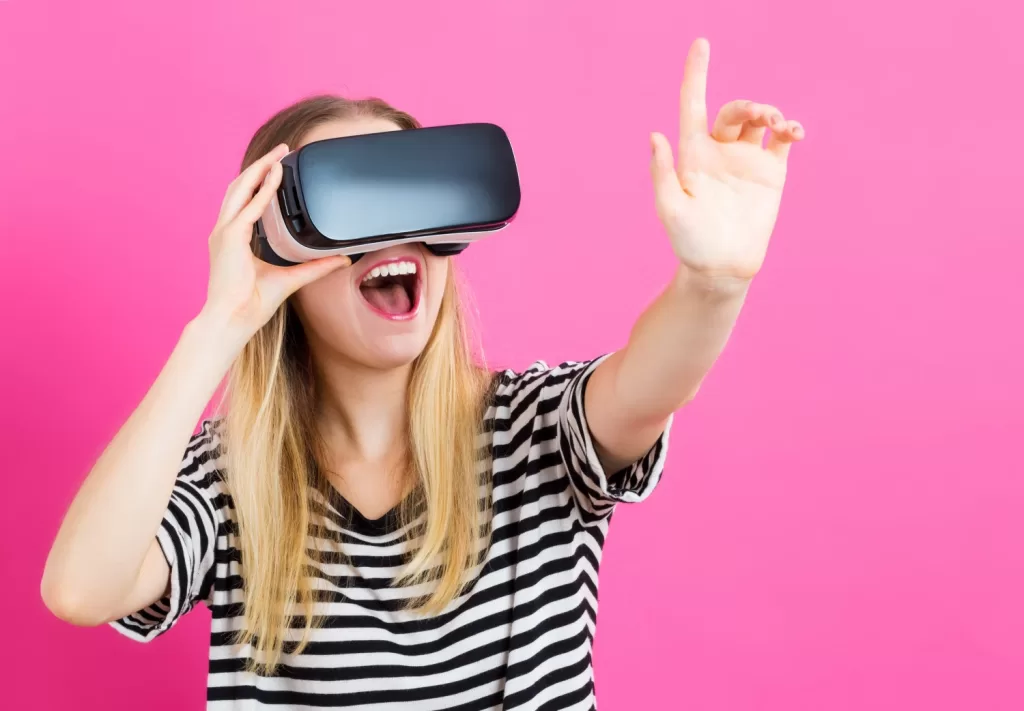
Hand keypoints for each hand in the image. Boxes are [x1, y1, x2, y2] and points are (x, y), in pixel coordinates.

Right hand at [199, 143, 349, 345]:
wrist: (232, 320)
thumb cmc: (251, 304)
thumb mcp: (291, 279)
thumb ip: (316, 267)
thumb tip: (342, 260)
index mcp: (233, 237)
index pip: (245, 199)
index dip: (259, 179)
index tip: (277, 166)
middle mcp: (225, 230)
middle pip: (240, 187)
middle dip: (260, 165)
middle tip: (282, 150)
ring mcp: (224, 233)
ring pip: (241, 189)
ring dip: (260, 169)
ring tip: (279, 155)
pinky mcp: (230, 239)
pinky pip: (250, 208)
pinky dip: (263, 190)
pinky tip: (276, 176)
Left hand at [650, 38, 804, 281]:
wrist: (723, 267)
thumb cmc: (690, 242)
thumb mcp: (670, 210)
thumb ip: (663, 174)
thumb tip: (655, 135)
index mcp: (692, 154)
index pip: (692, 105)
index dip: (695, 74)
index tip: (700, 43)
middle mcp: (720, 151)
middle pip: (733, 111)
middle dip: (747, 105)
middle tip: (761, 116)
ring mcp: (746, 161)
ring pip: (759, 121)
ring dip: (770, 113)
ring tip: (782, 126)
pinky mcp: (770, 174)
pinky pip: (782, 142)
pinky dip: (790, 130)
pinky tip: (794, 132)